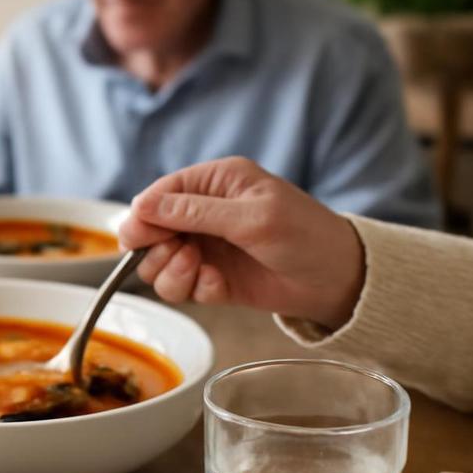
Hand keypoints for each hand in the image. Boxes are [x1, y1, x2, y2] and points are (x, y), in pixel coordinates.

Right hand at [118, 157, 364, 329]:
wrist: (336, 280)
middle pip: (149, 232)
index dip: (142, 217)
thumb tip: (141, 205)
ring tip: (200, 272)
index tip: (137, 239)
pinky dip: (194, 289)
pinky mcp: (209, 278)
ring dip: (171, 273)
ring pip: (158, 264)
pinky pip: (180, 287)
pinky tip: (219, 285)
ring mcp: (205, 247)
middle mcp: (203, 214)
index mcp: (213, 183)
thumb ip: (193, 212)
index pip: (158, 194)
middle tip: (181, 257)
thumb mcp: (250, 217)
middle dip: (156, 249)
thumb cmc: (304, 235)